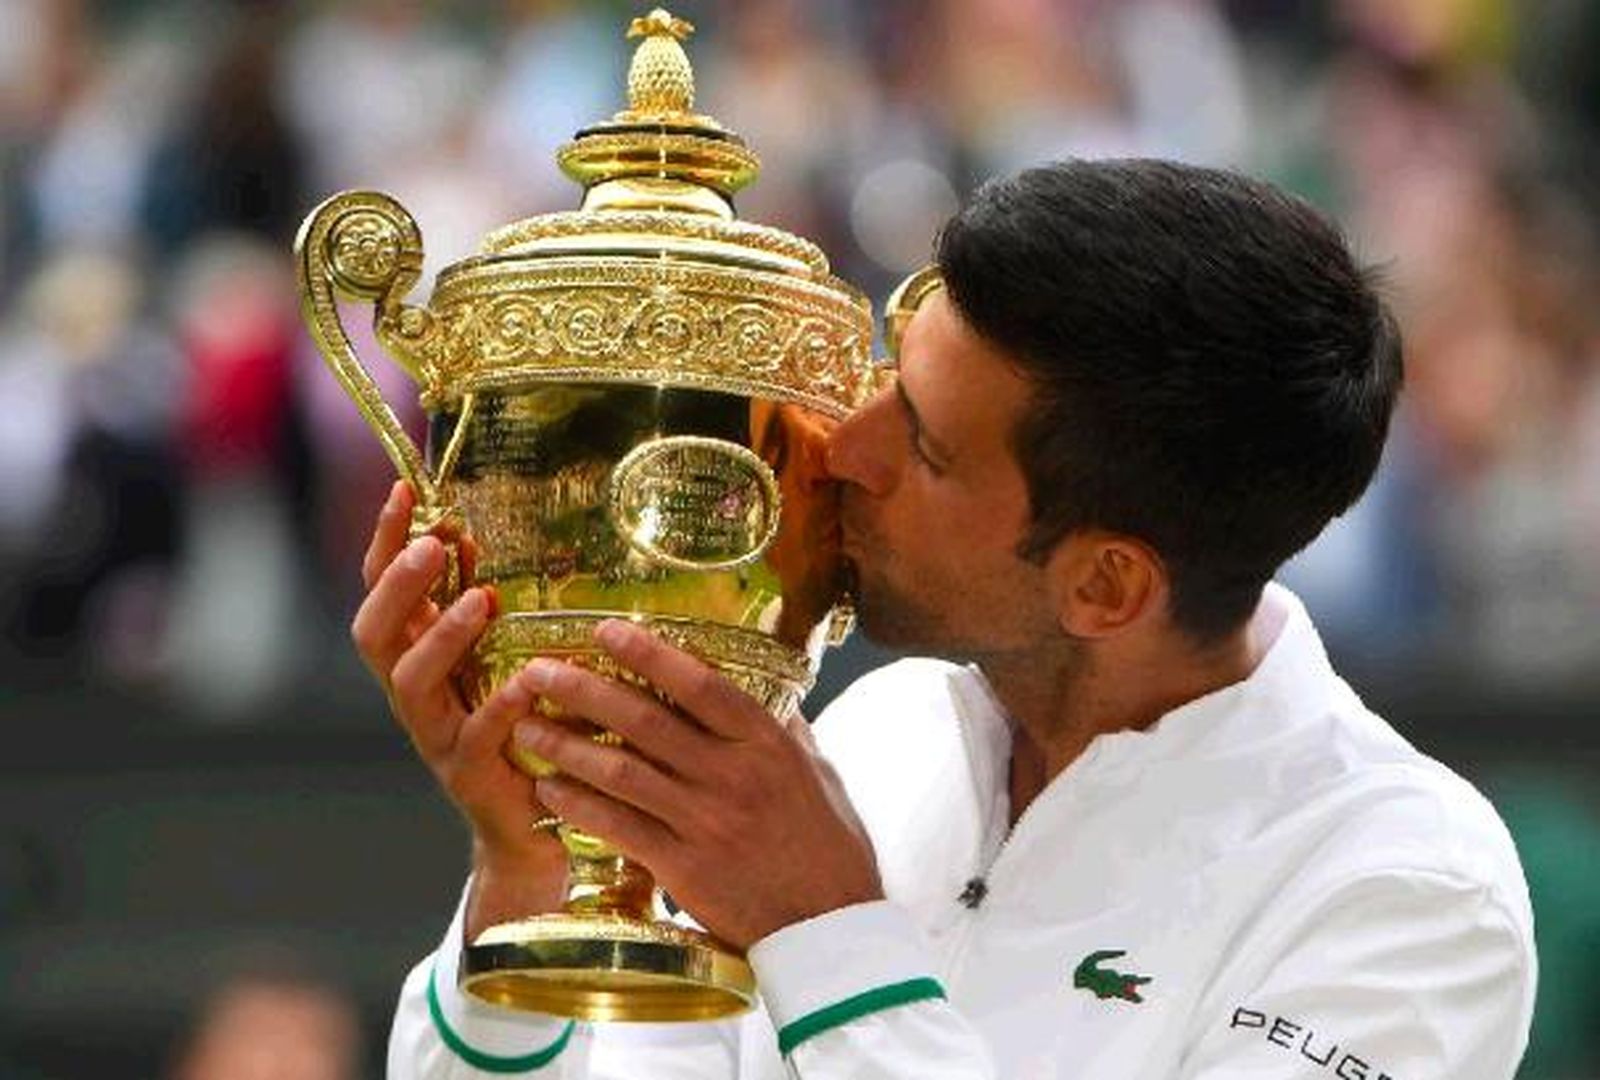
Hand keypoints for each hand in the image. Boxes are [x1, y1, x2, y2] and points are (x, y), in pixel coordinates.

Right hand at [350, 481, 564, 936]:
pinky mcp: (469, 777)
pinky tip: (528, 681)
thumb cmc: (513, 727)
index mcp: (413, 657)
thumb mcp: (490, 656)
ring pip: (411, 685)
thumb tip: (466, 533)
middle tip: (431, 544)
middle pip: (374, 635)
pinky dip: (500, 709)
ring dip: (443, 636)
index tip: (405, 489)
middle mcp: (411, 696)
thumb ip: (473, 600)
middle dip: (397, 586)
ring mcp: (433, 737)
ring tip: (484, 598)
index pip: (380, 591)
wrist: (526, 826)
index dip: (384, 542)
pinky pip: (474, 740)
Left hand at [507, 620, 882, 949]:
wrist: (829, 928)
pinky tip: (548, 788)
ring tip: (526, 726)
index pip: (700, 684)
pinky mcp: (682, 868)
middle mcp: (732, 775)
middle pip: (645, 720)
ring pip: (621, 771)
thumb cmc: (830, 848)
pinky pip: (618, 826)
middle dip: (584, 690)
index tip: (605, 629)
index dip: (649, 653)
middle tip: (539, 671)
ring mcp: (704, 822)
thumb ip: (787, 732)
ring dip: (567, 745)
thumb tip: (769, 693)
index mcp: (766, 744)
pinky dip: (578, 804)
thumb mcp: (819, 775)